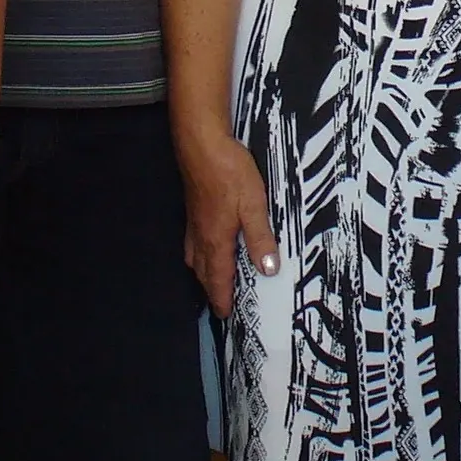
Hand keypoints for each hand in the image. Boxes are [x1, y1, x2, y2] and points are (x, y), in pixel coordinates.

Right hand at [178, 128, 273, 317]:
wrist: (201, 144)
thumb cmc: (228, 172)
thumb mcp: (254, 205)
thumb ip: (260, 238)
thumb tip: (268, 270)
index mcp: (216, 240)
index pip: (219, 278)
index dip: (222, 298)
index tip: (224, 316)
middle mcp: (201, 237)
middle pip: (204, 273)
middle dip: (212, 291)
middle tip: (220, 306)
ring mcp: (193, 224)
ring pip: (196, 259)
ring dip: (204, 275)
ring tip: (212, 283)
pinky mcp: (192, 211)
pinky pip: (193, 244)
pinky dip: (198, 257)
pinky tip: (203, 250)